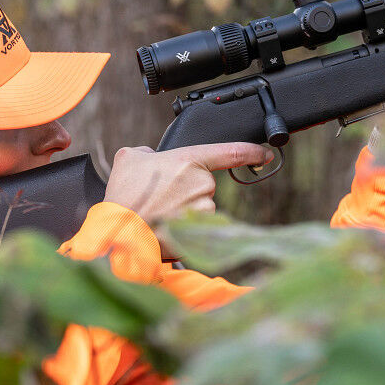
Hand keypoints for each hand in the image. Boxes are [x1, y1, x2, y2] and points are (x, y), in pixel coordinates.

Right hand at [104, 142, 272, 223]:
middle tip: (159, 196)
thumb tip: (152, 158)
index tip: (265, 154)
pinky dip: (180, 227)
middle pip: (203, 185)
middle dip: (184, 190)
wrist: (120, 230)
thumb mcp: (130, 158)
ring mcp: (203, 209)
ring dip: (182, 210)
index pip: (231, 152)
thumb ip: (148, 153)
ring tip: (157, 212)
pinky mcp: (200, 231)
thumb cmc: (124, 195)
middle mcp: (203, 184)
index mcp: (189, 161)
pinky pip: (195, 226)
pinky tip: (162, 226)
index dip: (252, 152)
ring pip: (199, 207)